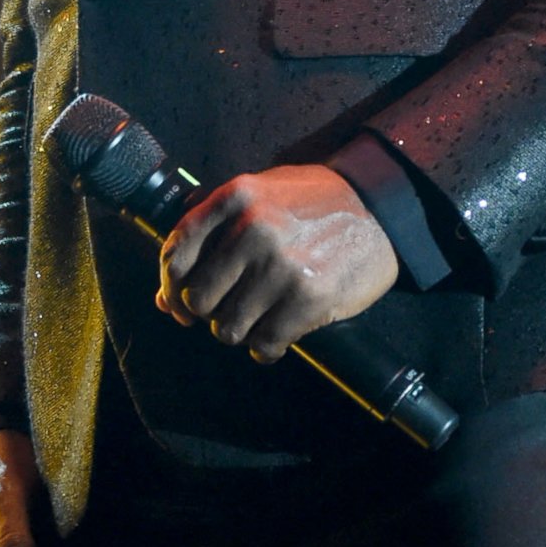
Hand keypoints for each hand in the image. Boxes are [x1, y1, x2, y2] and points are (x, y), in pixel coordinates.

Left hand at [157, 163, 398, 362]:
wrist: (381, 207)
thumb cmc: (313, 204)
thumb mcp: (259, 198)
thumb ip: (211, 237)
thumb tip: (163, 301)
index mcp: (235, 197)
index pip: (176, 255)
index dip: (171, 288)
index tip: (179, 304)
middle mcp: (252, 229)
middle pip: (198, 299)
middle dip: (210, 313)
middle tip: (230, 310)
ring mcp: (280, 266)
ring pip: (228, 328)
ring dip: (240, 332)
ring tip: (259, 319)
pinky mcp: (308, 299)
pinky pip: (264, 344)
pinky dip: (266, 348)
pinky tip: (278, 335)